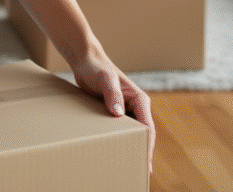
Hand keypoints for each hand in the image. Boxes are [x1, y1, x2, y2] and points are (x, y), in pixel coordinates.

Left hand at [69, 44, 155, 173]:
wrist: (85, 61)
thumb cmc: (96, 68)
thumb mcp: (104, 79)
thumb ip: (111, 94)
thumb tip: (119, 113)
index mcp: (139, 99)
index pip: (147, 128)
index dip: (147, 147)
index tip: (145, 164)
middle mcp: (136, 106)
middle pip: (143, 134)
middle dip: (142, 152)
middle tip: (139, 172)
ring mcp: (126, 110)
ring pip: (132, 133)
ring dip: (132, 147)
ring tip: (129, 167)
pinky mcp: (115, 112)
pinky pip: (120, 130)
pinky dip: (120, 141)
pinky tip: (115, 153)